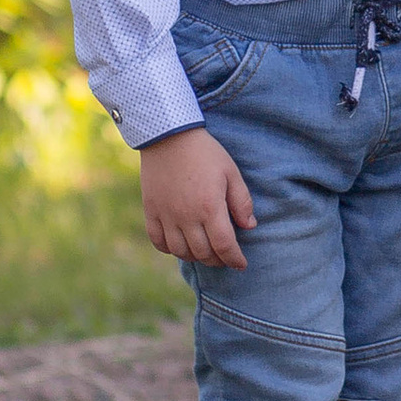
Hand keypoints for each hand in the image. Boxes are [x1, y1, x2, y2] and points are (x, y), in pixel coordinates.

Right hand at [141, 123, 253, 267]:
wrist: (169, 135)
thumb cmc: (205, 152)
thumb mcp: (230, 172)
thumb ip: (242, 201)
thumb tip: (250, 226)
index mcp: (209, 207)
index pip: (224, 246)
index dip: (234, 259)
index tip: (241, 264)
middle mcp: (186, 217)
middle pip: (203, 253)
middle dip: (218, 260)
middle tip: (225, 257)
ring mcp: (166, 215)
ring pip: (181, 252)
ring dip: (195, 257)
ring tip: (205, 252)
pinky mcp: (151, 211)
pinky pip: (158, 241)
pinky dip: (170, 249)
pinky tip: (180, 245)